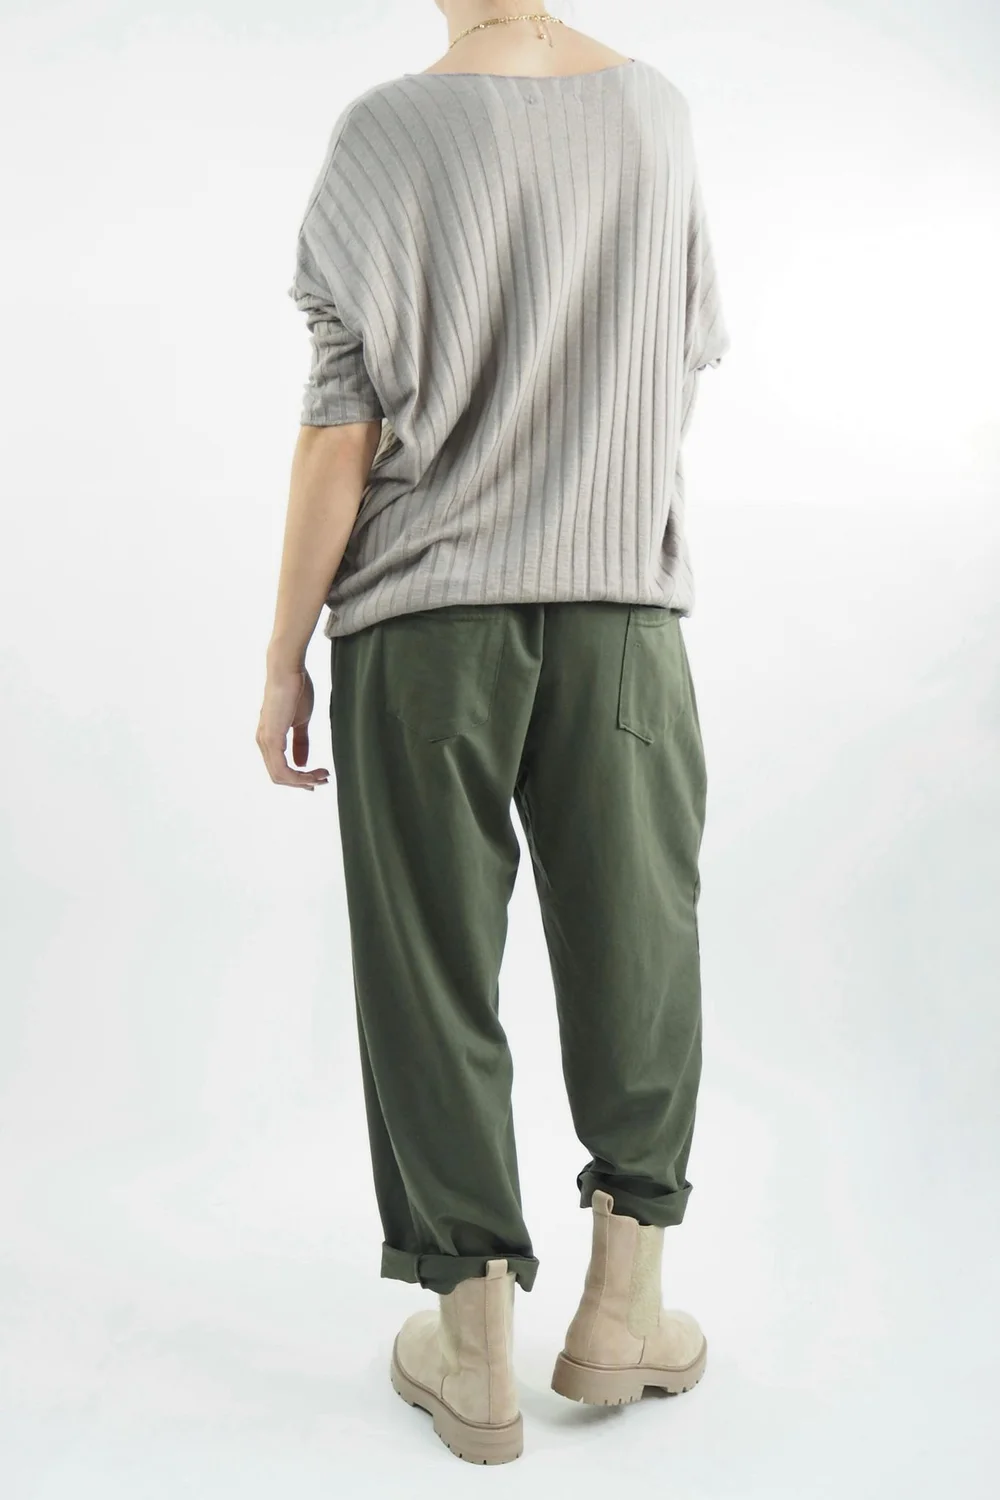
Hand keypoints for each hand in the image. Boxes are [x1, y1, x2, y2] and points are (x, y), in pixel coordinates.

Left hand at [256, 663, 329, 790]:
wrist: (288, 671)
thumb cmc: (295, 690)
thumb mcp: (301, 721)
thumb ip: (301, 742)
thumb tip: (301, 763)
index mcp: (269, 738)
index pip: (280, 769)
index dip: (299, 778)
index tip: (319, 777)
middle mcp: (263, 742)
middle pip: (279, 777)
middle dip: (303, 782)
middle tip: (324, 779)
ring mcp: (265, 741)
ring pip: (281, 777)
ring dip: (304, 781)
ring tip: (324, 776)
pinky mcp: (272, 738)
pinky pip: (282, 769)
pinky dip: (300, 776)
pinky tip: (314, 772)